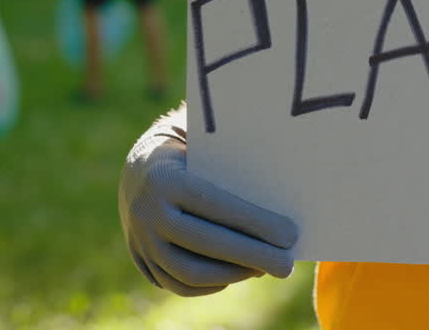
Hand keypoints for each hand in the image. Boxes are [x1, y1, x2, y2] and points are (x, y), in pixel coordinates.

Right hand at [118, 116, 298, 295]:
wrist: (138, 166)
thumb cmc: (191, 151)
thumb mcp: (206, 144)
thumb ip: (235, 159)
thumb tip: (283, 185)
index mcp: (166, 178)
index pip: (214, 204)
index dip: (254, 222)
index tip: (290, 234)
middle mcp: (147, 212)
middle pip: (205, 243)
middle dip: (252, 256)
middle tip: (287, 265)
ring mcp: (140, 240)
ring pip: (188, 271)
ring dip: (233, 274)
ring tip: (264, 269)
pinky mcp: (141, 259)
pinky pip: (176, 283)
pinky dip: (210, 285)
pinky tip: (237, 274)